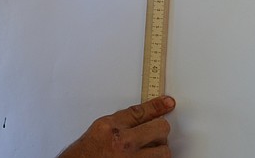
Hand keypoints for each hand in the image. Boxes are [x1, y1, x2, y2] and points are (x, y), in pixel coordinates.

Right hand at [57, 96, 175, 157]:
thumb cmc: (86, 154)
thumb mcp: (99, 129)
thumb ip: (121, 122)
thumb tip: (144, 117)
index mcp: (110, 127)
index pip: (141, 112)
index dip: (158, 106)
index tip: (168, 103)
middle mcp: (123, 143)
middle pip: (160, 128)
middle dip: (159, 129)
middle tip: (154, 133)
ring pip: (164, 150)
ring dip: (159, 150)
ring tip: (149, 150)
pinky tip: (146, 157)